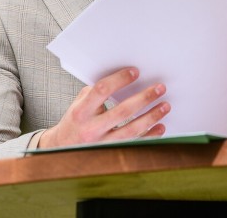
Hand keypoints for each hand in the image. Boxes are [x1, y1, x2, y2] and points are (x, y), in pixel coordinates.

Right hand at [38, 67, 169, 148]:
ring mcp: (101, 143)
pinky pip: (134, 145)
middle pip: (122, 111)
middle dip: (144, 98)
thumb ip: (97, 92)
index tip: (135, 72)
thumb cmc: (75, 121)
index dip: (119, 80)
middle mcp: (91, 128)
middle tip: (160, 88)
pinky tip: (160, 127)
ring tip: (165, 106)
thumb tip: (123, 78)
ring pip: (131, 131)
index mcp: (81, 111)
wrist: (61, 147)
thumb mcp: (80, 103)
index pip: (101, 91)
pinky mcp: (110, 154)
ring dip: (151, 117)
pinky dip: (150, 136)